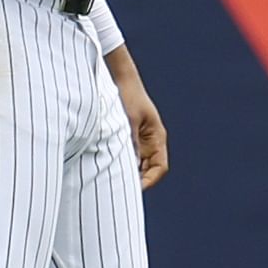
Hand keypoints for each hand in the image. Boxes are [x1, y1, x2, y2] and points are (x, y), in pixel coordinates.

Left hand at [111, 55, 169, 187]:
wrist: (122, 79)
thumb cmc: (128, 97)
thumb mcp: (128, 120)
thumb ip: (131, 142)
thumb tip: (129, 164)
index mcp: (157, 137)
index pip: (160, 167)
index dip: (150, 180)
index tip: (135, 189)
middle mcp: (151, 141)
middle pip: (149, 169)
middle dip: (138, 180)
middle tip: (120, 188)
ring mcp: (141, 140)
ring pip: (138, 164)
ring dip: (129, 171)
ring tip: (112, 178)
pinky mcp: (130, 136)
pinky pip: (129, 155)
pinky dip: (122, 162)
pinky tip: (108, 165)